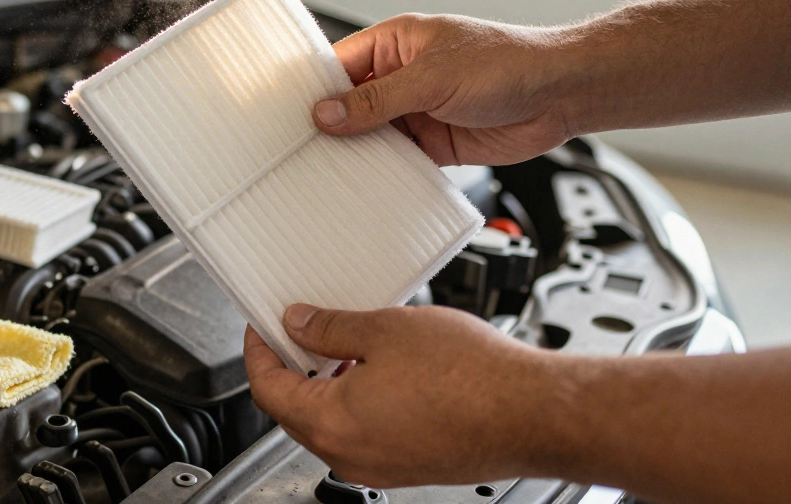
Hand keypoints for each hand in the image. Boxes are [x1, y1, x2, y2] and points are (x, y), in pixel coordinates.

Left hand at [244, 305, 571, 487]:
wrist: (531, 412)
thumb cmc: (470, 377)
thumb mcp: (385, 329)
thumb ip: (330, 327)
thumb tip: (299, 323)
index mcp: (332, 423)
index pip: (268, 389)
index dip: (259, 351)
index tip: (261, 327)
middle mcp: (350, 457)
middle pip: (294, 411)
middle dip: (291, 368)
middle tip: (297, 329)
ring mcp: (380, 467)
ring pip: (331, 425)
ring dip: (325, 386)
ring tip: (344, 343)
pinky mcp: (408, 467)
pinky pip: (364, 436)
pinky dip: (356, 404)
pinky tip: (378, 372)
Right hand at [314, 14, 571, 165]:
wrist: (560, 94)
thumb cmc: (508, 63)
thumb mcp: (433, 78)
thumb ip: (378, 100)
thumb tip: (327, 113)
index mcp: (395, 44)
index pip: (338, 65)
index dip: (312, 89)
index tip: (284, 113)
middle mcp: (402, 77)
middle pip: (350, 105)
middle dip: (328, 127)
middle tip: (296, 150)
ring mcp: (417, 111)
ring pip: (371, 137)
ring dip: (354, 154)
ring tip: (321, 173)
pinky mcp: (434, 144)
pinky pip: (397, 161)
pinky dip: (382, 174)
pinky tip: (363, 186)